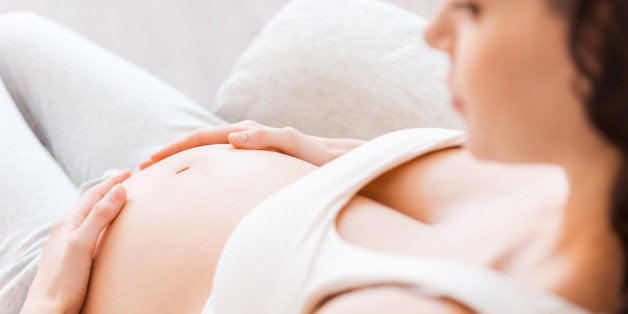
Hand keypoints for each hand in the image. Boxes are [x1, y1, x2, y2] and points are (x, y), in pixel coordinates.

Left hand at [21, 169, 131, 313]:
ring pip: (86, 218)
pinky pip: (87, 233)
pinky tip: (102, 233)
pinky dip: (99, 225)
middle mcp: (64, 231)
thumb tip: (119, 189)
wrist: (48, 312)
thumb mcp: (83, 243)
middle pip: (88, 204)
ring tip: (117, 203)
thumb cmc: (63, 281)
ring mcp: (65, 245)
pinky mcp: (70, 259)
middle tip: (125, 183)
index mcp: (67, 223)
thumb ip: (99, 216)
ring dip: (102, 207)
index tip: (129, 172)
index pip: (92, 195)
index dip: (111, 182)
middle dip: (107, 191)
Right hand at [138, 120, 364, 168]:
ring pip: (210, 151)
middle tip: (144, 167)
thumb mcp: (298, 147)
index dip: (176, 149)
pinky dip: (205, 166)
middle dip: (172, 153)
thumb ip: (269, 139)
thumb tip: (232, 136)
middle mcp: (249, 139)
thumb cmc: (323, 158)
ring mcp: (252, 150)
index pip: (204, 138)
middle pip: (201, 142)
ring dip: (185, 159)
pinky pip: (224, 161)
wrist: (343, 163)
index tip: (150, 161)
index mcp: (252, 134)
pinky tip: (199, 180)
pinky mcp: (258, 161)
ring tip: (162, 172)